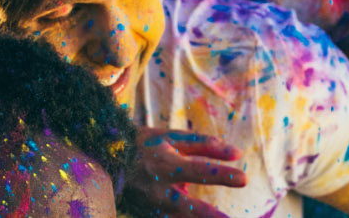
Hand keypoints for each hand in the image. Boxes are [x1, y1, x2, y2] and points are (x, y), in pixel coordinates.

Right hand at [119, 128, 246, 216]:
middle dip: (207, 214)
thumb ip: (205, 146)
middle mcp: (158, 188)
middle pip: (186, 205)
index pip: (198, 170)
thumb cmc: (144, 145)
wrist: (105, 160)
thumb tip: (237, 154)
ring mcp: (151, 206)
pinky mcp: (147, 216)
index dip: (220, 174)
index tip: (244, 178)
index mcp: (165, 164)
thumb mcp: (171, 138)